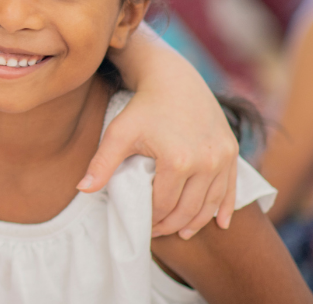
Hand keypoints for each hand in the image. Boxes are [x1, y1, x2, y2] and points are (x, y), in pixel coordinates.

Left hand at [85, 26, 239, 238]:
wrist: (173, 80)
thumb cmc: (141, 107)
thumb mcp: (118, 133)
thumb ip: (101, 163)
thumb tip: (81, 189)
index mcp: (178, 161)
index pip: (164, 204)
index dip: (151, 219)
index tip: (142, 225)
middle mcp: (205, 162)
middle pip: (188, 209)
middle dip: (171, 225)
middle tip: (157, 232)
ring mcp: (222, 157)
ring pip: (210, 203)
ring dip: (196, 222)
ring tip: (181, 232)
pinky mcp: (231, 151)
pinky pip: (230, 188)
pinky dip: (223, 208)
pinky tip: (219, 223)